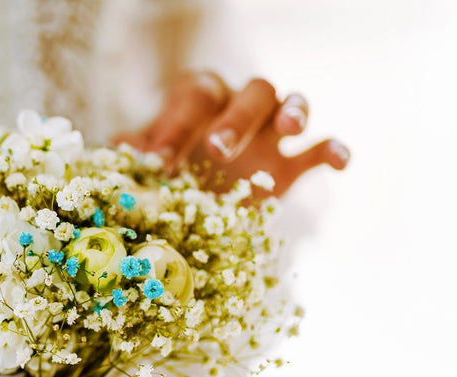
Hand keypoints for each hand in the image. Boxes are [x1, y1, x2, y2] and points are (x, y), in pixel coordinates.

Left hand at [115, 71, 348, 196]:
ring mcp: (268, 131)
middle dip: (234, 119)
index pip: (193, 98)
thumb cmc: (165, 172)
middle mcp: (236, 105)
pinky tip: (341, 163)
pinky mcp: (290, 163)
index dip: (176, 126)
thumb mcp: (145, 165)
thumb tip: (115, 155)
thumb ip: (133, 157)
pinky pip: (320, 146)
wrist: (190, 203)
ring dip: (293, 110)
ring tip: (289, 127)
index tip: (158, 161)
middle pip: (247, 93)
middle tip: (217, 151)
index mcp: (197, 99)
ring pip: (288, 101)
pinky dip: (333, 149)